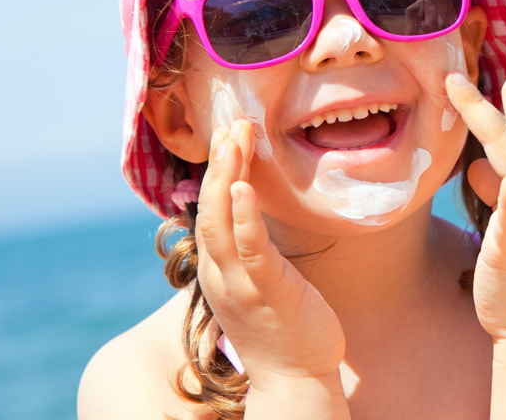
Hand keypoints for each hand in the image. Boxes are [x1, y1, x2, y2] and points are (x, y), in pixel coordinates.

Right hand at [195, 120, 345, 390]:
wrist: (295, 381)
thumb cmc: (283, 326)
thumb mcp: (260, 281)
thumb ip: (251, 248)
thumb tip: (254, 215)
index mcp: (220, 269)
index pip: (210, 210)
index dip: (216, 171)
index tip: (227, 137)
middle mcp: (221, 274)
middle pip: (210, 208)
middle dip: (218, 163)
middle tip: (229, 124)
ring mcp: (241, 284)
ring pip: (221, 222)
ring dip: (225, 176)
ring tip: (233, 139)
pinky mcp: (268, 292)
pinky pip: (251, 248)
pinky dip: (244, 216)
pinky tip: (243, 186)